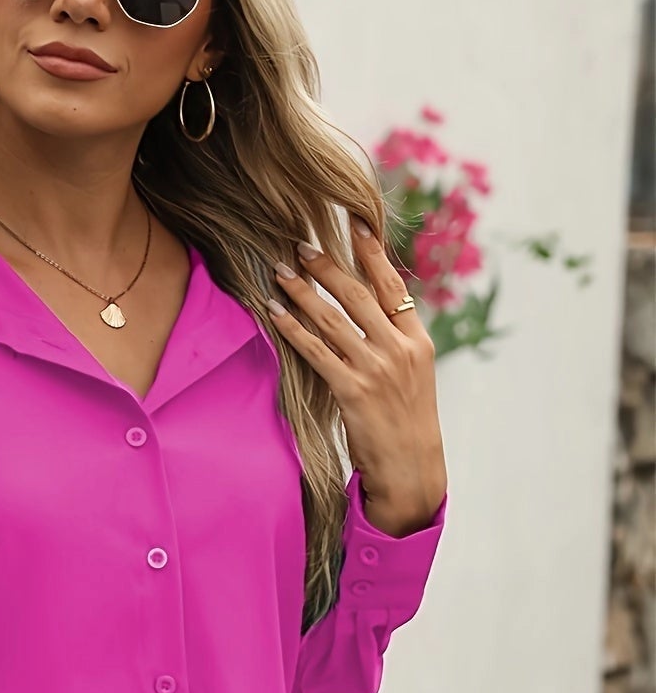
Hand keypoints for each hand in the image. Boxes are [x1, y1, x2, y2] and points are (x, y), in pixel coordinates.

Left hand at [268, 221, 447, 534]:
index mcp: (417, 341)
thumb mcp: (413, 376)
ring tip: (281, 271)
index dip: (373, 253)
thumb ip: (395, 341)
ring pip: (334, 318)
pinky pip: (316, 351)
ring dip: (303, 292)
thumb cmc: (406, 423)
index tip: (355, 223)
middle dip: (328, 266)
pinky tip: (275, 313)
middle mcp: (399, 349)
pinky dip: (293, 329)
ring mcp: (377, 369)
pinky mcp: (353, 391)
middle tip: (302, 244)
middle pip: (359, 294)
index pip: (393, 286)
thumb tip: (371, 310)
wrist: (412, 469)